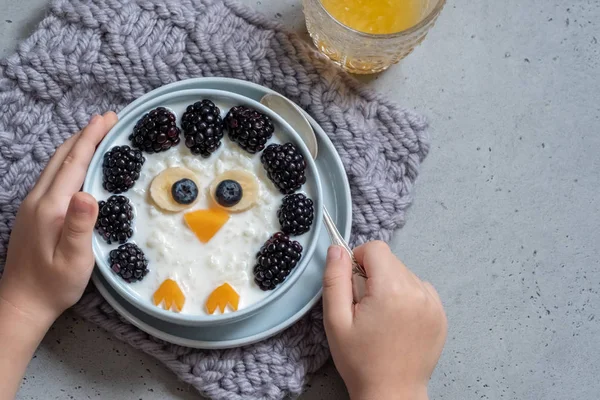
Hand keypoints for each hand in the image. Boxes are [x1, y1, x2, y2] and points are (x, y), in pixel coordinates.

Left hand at [0, 112, 117, 324]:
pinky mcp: (33, 212)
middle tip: (108, 119)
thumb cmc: (55, 284)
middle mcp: (38, 200)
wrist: (22, 302)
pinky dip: (68, 161)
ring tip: (96, 134)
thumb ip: (80, 226)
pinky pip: (52, 176)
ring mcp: (32, 205)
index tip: (107, 119)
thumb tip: (88, 193)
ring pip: (55, 165)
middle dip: (84, 134)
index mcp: (51, 207)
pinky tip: (78, 164)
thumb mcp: (74, 259)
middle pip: (62, 157)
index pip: (74, 164)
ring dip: (75, 145)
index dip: (90, 139)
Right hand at [322, 242, 446, 399]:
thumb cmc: (361, 361)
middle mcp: (417, 291)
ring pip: (404, 274)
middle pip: (390, 261)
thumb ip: (335, 279)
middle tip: (365, 308)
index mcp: (391, 289)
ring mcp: (433, 303)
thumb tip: (337, 249)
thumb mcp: (336, 320)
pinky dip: (406, 297)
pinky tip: (397, 322)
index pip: (376, 248)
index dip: (358, 261)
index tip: (353, 286)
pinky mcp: (440, 314)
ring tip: (382, 318)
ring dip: (390, 286)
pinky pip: (419, 289)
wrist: (392, 394)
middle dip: (374, 276)